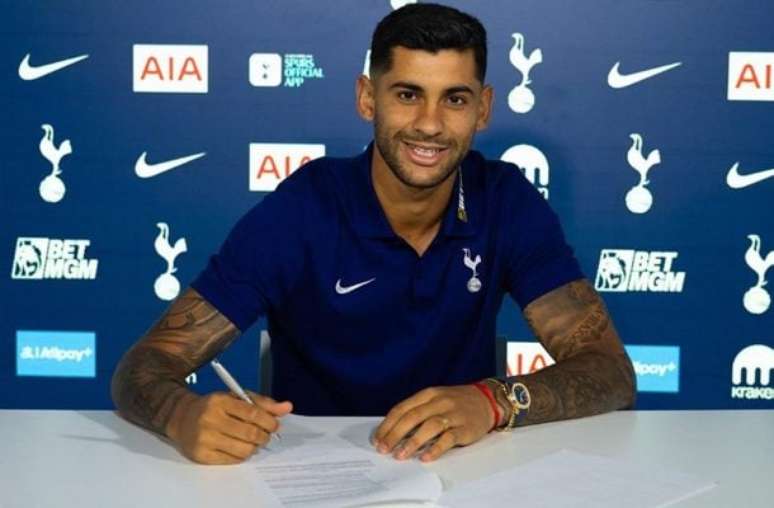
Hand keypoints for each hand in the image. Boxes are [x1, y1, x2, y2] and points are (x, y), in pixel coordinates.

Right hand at [167, 390, 292, 463]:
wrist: (182, 418)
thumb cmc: (215, 407)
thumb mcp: (237, 398)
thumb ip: (263, 403)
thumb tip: (288, 407)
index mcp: (220, 401)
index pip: (253, 413)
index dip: (269, 421)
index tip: (275, 425)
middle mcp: (210, 419)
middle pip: (250, 434)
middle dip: (264, 436)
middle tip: (266, 435)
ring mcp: (204, 439)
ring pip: (244, 450)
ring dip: (255, 448)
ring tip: (253, 442)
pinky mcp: (201, 456)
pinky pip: (232, 460)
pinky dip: (242, 455)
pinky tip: (239, 447)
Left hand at [372, 385, 494, 462]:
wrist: (487, 401)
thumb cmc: (456, 403)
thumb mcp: (435, 400)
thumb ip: (417, 411)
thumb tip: (392, 431)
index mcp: (428, 394)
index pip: (402, 408)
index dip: (388, 424)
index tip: (377, 439)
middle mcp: (439, 402)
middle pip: (412, 417)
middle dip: (395, 434)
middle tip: (384, 449)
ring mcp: (453, 414)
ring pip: (429, 426)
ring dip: (412, 442)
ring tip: (400, 455)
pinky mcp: (465, 428)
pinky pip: (449, 438)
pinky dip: (436, 448)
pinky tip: (425, 457)